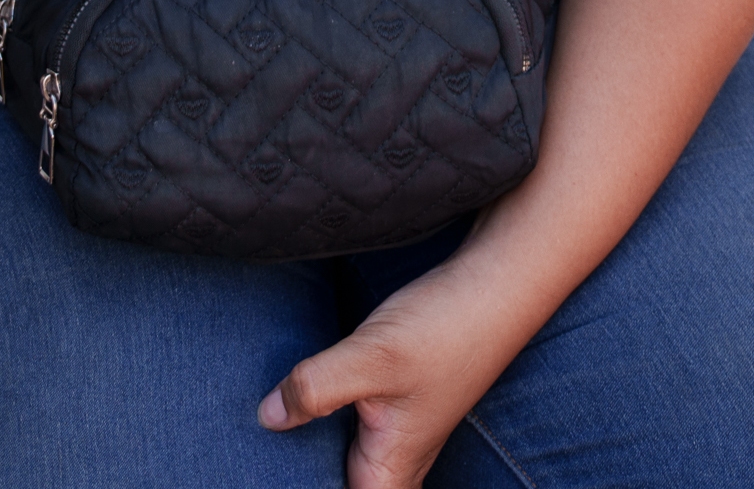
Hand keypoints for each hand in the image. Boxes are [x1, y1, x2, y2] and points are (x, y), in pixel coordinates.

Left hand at [260, 245, 539, 487]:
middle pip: (339, 486)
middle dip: (305, 475)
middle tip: (258, 457)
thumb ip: (317, 388)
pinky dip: (323, 426)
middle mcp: (396, 463)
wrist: (495, 285)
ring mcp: (399, 433)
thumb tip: (268, 417)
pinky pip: (352, 435)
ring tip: (269, 435)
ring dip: (311, 453)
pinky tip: (298, 399)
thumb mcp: (372, 357)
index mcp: (389, 471)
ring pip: (344, 464)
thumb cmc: (443, 327)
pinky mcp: (396, 404)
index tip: (266, 476)